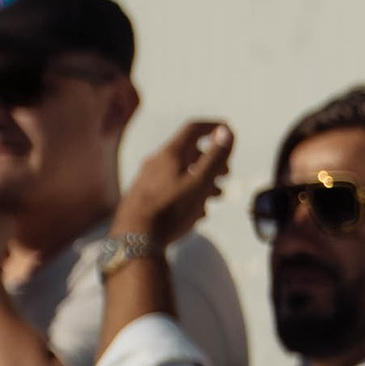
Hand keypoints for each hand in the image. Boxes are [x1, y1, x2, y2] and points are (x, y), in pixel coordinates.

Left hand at [115, 121, 232, 245]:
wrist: (135, 237)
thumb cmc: (170, 210)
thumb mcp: (200, 183)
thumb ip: (214, 157)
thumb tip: (226, 131)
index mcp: (170, 154)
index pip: (194, 129)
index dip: (214, 128)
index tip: (229, 133)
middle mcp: (156, 162)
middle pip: (188, 152)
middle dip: (211, 161)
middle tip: (225, 174)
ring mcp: (147, 179)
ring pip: (180, 172)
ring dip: (201, 180)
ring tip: (215, 196)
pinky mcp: (143, 196)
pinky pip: (170, 187)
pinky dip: (187, 193)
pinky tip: (195, 212)